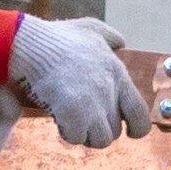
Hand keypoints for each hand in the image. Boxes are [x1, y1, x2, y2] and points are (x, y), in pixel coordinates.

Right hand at [6, 13, 140, 147]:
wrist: (30, 45)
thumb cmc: (57, 37)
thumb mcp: (91, 28)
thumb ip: (111, 37)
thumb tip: (122, 43)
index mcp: (118, 75)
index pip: (140, 115)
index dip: (137, 129)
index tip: (129, 132)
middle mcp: (109, 93)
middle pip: (114, 132)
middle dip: (99, 129)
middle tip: (83, 117)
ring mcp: (92, 106)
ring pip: (98, 140)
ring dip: (84, 133)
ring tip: (71, 117)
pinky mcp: (73, 115)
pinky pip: (76, 138)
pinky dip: (67, 132)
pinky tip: (58, 116)